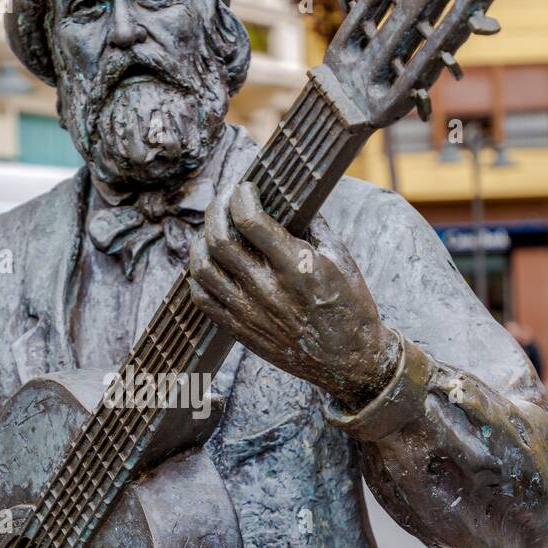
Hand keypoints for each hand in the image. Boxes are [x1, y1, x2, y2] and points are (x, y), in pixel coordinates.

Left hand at [189, 182, 401, 410]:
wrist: (348, 360)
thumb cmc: (350, 305)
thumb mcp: (342, 258)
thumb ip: (313, 226)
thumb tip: (291, 197)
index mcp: (296, 267)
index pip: (251, 220)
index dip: (241, 196)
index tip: (244, 187)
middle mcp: (268, 290)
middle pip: (219, 239)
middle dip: (216, 209)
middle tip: (224, 199)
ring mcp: (250, 312)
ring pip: (203, 268)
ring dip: (202, 240)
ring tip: (212, 230)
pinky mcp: (240, 330)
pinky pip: (202, 299)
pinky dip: (198, 275)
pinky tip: (209, 263)